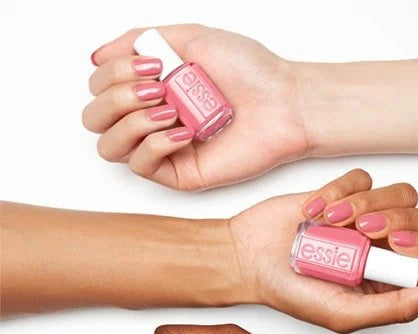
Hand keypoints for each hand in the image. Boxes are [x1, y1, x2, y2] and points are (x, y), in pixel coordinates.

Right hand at [83, 24, 306, 189]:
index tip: (154, 64)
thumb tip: (98, 56)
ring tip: (170, 108)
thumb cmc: (249, 71)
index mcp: (150, 89)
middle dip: (115, 97)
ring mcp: (164, 149)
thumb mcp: (189, 37)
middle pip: (94, 119)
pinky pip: (142, 166)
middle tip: (156, 87)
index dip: (112, 74)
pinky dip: (154, 144)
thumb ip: (139, 41)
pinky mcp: (181, 173)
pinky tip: (182, 131)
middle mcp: (151, 120)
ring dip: (131, 120)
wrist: (284, 102)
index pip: (99, 89)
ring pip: (110, 146)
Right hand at [231, 169, 417, 332]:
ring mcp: (370, 217)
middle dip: (404, 221)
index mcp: (394, 282)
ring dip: (367, 204)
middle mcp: (388, 249)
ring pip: (404, 194)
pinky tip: (315, 212)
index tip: (391, 247)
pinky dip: (340, 190)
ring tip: (331, 223)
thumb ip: (398, 308)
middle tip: (366, 231)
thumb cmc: (291, 292)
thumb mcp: (344, 314)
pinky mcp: (348, 192)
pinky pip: (364, 178)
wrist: (248, 258)